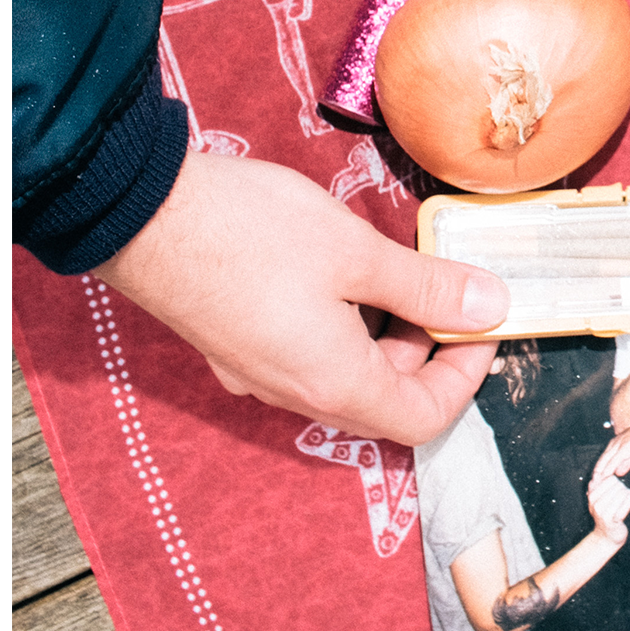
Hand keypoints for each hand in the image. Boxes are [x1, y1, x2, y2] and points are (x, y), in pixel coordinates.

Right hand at [94, 151, 508, 444]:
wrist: (138, 211)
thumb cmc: (249, 232)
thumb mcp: (357, 253)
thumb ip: (428, 289)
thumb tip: (492, 308)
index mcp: (334, 385)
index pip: (425, 419)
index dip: (466, 376)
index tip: (483, 322)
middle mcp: (294, 393)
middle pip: (385, 399)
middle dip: (428, 349)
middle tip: (443, 286)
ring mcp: (258, 372)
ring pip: (345, 374)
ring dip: (383, 332)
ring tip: (391, 267)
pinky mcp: (235, 344)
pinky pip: (306, 353)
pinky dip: (342, 323)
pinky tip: (340, 268)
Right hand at [587, 471, 629, 549]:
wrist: (606, 537)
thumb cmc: (605, 515)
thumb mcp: (597, 499)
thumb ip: (597, 485)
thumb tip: (598, 472)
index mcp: (591, 496)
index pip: (609, 479)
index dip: (617, 481)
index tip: (620, 488)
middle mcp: (595, 504)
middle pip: (617, 485)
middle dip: (624, 488)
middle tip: (627, 494)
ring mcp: (603, 513)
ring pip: (623, 493)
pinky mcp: (613, 520)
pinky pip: (627, 502)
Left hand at [592, 412, 629, 481]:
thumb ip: (625, 463)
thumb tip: (618, 473)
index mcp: (614, 444)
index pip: (603, 459)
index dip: (599, 470)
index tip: (597, 481)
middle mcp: (613, 444)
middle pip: (601, 461)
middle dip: (596, 474)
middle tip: (593, 485)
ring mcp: (618, 446)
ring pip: (605, 461)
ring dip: (600, 473)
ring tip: (596, 483)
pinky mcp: (624, 448)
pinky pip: (613, 461)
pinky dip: (608, 469)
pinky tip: (605, 477)